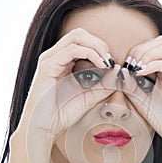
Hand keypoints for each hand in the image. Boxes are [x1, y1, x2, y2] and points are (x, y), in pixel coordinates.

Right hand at [13, 28, 117, 148]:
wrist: (43, 127)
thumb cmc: (61, 114)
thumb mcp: (88, 98)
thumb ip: (103, 85)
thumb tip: (118, 72)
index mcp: (62, 62)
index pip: (82, 42)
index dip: (100, 47)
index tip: (112, 63)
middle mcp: (55, 57)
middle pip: (80, 34)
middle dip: (99, 43)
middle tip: (110, 60)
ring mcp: (50, 59)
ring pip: (76, 37)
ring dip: (96, 46)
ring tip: (107, 61)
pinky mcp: (48, 66)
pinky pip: (72, 50)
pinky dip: (90, 53)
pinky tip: (100, 65)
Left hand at [121, 35, 161, 155]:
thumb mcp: (143, 102)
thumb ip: (132, 87)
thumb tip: (120, 72)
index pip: (155, 47)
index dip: (137, 50)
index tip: (124, 63)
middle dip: (142, 49)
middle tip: (129, 62)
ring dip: (149, 54)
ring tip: (136, 66)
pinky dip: (158, 64)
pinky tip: (143, 71)